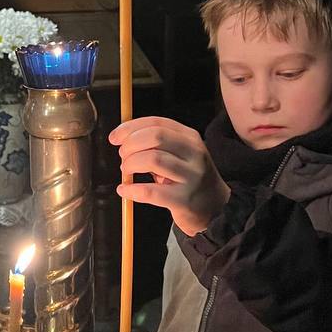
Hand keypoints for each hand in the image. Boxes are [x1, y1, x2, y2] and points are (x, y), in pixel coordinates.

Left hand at [109, 116, 230, 235]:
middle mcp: (194, 153)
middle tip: (123, 156)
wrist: (216, 208)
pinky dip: (131, 190)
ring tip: (127, 171)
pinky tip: (124, 190)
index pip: (157, 123)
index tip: (115, 137)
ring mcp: (191, 176)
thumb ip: (158, 144)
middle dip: (131, 144)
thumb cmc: (190, 178)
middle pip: (155, 136)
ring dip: (131, 164)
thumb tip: (124, 138)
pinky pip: (150, 192)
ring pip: (153, 159)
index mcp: (191, 137)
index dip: (131, 127)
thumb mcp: (182, 154)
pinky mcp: (184, 200)